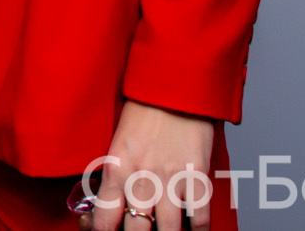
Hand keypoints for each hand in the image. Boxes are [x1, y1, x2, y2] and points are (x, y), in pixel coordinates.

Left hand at [83, 101, 216, 229]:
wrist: (174, 87)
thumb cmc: (143, 111)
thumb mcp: (118, 141)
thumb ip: (116, 173)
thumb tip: (113, 203)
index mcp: (116, 166)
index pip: (105, 217)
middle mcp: (141, 176)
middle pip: (136, 229)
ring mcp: (171, 178)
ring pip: (169, 230)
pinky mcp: (198, 176)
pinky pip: (200, 218)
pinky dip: (198, 230)